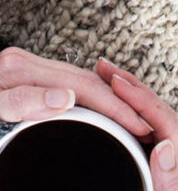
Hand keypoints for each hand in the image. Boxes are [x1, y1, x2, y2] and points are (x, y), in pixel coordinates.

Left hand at [0, 46, 151, 136]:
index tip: (138, 126)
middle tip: (144, 125)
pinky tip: (97, 110)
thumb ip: (20, 102)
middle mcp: (24, 64)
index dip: (114, 106)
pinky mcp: (22, 79)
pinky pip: (66, 85)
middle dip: (119, 102)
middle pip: (86, 80)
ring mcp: (23, 69)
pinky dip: (87, 99)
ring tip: (130, 119)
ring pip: (79, 81)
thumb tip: (64, 97)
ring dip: (107, 100)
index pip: (81, 86)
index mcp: (19, 69)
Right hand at [96, 57, 177, 190]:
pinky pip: (149, 138)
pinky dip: (130, 118)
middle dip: (134, 88)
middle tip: (105, 68)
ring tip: (107, 78)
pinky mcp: (165, 178)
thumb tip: (164, 148)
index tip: (115, 82)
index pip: (167, 126)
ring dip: (132, 98)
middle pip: (163, 117)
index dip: (141, 101)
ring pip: (156, 124)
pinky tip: (114, 110)